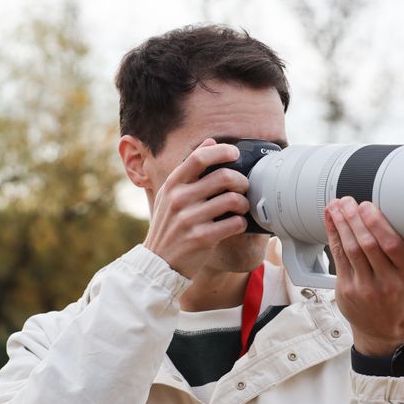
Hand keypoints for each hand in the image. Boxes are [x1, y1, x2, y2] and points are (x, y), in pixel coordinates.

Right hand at [144, 138, 249, 277]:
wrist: (158, 262)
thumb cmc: (169, 226)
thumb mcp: (171, 194)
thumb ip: (189, 169)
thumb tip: (210, 141)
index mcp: (172, 185)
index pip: (199, 158)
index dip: (222, 151)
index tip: (235, 153)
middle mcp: (179, 199)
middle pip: (223, 177)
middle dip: (241, 180)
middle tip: (244, 186)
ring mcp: (189, 219)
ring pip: (232, 200)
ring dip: (244, 203)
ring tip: (242, 207)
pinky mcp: (201, 238)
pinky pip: (234, 224)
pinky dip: (241, 222)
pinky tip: (237, 223)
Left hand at [323, 197, 403, 356]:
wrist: (386, 328)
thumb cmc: (402, 291)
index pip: (392, 245)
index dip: (376, 224)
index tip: (367, 205)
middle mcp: (387, 282)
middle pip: (367, 245)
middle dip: (354, 219)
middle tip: (348, 201)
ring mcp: (365, 288)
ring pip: (350, 250)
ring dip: (341, 224)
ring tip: (336, 206)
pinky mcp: (347, 291)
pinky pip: (338, 258)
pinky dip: (333, 236)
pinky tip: (331, 221)